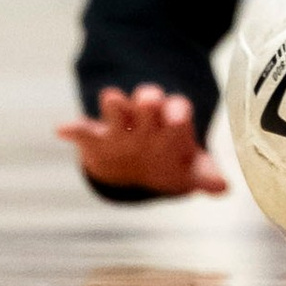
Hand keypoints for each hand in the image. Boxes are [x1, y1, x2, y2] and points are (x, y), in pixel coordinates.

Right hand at [57, 90, 227, 198]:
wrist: (136, 166)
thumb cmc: (168, 162)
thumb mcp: (188, 169)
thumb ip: (204, 174)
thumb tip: (223, 187)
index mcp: (171, 122)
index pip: (177, 110)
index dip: (178, 113)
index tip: (178, 118)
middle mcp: (147, 117)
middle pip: (149, 101)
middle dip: (149, 100)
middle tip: (149, 100)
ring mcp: (121, 125)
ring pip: (118, 108)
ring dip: (115, 104)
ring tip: (111, 98)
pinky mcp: (96, 136)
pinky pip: (83, 129)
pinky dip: (72, 129)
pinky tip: (61, 129)